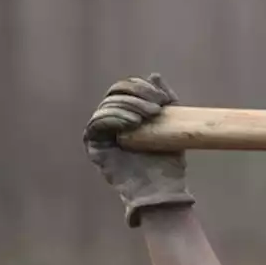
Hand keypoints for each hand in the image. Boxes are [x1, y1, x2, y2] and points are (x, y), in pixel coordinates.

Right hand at [83, 73, 194, 226]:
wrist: (163, 190)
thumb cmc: (168, 161)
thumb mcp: (171, 124)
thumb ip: (164, 100)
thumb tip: (154, 75)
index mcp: (128, 113)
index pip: (126, 89)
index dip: (141, 87)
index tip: (162, 98)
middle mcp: (112, 121)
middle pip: (115, 94)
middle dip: (136, 95)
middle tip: (156, 108)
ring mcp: (102, 134)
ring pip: (107, 106)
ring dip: (128, 107)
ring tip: (148, 118)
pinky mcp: (94, 146)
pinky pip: (96, 124)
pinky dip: (113, 118)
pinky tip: (131, 125)